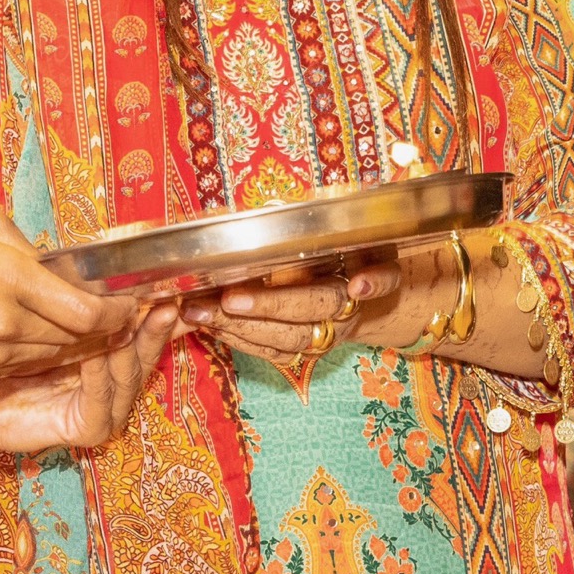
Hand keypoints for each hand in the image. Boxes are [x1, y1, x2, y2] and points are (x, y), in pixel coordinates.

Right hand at [0, 195, 135, 384]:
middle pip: (79, 337)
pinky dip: (46, 351)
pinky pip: (27, 364)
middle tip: (124, 312)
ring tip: (94, 324)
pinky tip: (51, 335)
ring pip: (56, 354)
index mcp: (10, 278)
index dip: (119, 311)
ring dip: (80, 342)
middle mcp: (5, 323)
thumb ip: (20, 240)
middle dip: (107, 328)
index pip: (88, 312)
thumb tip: (47, 259)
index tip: (130, 301)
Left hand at [0, 302, 184, 457]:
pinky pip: (101, 401)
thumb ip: (72, 297)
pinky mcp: (86, 428)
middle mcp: (109, 383)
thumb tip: (100, 260)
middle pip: (143, 354)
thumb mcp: (41, 315)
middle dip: (154, 328)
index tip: (169, 287)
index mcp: (104, 355)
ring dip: (131, 348)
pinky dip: (99, 377)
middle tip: (165, 302)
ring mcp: (101, 408)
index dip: (156, 312)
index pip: (141, 332)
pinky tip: (94, 354)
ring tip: (134, 319)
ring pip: (128, 377)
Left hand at [187, 258, 407, 386]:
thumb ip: (345, 238)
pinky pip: (269, 353)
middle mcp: (338, 321)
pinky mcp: (303, 352)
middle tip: (222, 300)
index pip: (326, 297)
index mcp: (352, 290)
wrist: (374, 297)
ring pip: (279, 343)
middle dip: (259, 312)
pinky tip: (208, 325)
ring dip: (236, 330)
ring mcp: (321, 340)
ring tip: (198, 313)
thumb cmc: (360, 256)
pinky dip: (237, 340)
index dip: (313, 295)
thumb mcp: (363, 241)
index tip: (288, 297)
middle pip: (298, 324)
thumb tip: (293, 220)